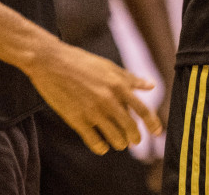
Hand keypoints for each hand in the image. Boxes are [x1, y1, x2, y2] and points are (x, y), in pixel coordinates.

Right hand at [26, 41, 160, 153]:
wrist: (51, 62)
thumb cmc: (81, 62)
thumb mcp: (109, 67)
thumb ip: (130, 79)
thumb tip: (151, 86)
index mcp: (118, 85)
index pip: (142, 109)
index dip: (152, 123)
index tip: (158, 132)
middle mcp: (108, 99)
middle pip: (130, 126)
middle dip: (135, 137)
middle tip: (135, 141)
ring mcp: (92, 111)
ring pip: (114, 136)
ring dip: (119, 143)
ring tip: (119, 144)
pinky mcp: (77, 119)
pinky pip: (94, 141)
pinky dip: (101, 147)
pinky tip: (102, 147)